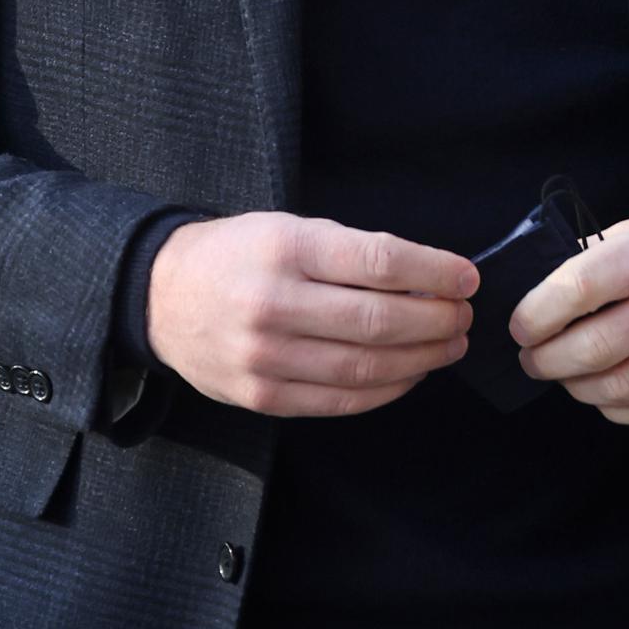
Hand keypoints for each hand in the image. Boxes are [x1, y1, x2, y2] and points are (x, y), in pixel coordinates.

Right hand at [146, 212, 479, 416]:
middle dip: (436, 320)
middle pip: (378, 320)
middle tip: (464, 316)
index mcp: (286, 249)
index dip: (434, 272)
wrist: (161, 296)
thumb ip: (351, 251)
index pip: (378, 262)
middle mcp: (273, 303)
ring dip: (421, 359)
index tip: (467, 278)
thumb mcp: (289, 228)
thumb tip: (429, 276)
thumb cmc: (239, 255)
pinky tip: (410, 374)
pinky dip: (386, 390)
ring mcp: (265, 356)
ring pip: (364, 366)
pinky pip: (340, 400)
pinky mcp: (262, 396)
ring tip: (449, 346)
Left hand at [508, 208, 628, 425]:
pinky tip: (604, 394)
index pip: (581, 287)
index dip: (537, 313)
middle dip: (548, 360)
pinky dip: (617, 408)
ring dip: (578, 388)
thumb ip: (607, 253)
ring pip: (622, 386)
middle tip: (533, 360)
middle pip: (596, 347)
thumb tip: (547, 290)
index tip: (521, 326)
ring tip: (565, 378)